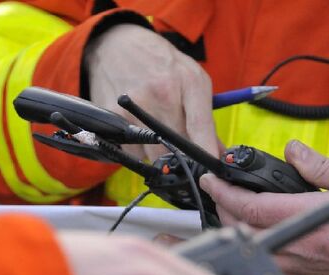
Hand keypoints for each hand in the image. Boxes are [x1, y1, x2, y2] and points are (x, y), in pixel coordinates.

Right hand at [84, 24, 221, 160]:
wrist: (116, 45)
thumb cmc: (161, 64)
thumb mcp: (192, 80)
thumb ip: (205, 119)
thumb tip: (216, 154)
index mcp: (186, 83)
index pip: (200, 129)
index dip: (207, 155)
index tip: (211, 173)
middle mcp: (159, 95)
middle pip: (176, 149)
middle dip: (182, 155)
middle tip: (181, 145)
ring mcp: (133, 108)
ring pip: (153, 155)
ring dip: (158, 152)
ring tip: (156, 128)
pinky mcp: (112, 118)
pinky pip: (132, 151)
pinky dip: (138, 148)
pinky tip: (139, 128)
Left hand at [200, 140, 328, 274]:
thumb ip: (318, 164)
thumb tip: (293, 150)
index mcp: (305, 217)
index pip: (248, 206)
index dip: (223, 192)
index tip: (211, 179)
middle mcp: (296, 244)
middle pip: (242, 227)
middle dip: (223, 207)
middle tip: (219, 188)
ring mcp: (299, 264)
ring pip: (252, 244)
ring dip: (237, 225)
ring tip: (234, 205)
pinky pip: (269, 258)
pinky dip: (255, 241)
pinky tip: (258, 229)